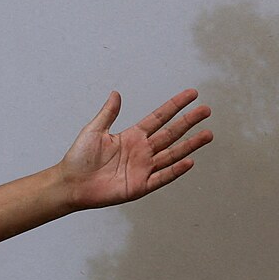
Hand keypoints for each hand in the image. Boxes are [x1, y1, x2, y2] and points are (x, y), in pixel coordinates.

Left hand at [59, 89, 213, 208]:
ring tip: (208, 134)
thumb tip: (116, 93)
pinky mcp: (140, 186)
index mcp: (132, 136)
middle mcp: (141, 151)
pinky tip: (189, 161)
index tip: (192, 94)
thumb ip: (108, 113)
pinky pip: (162, 177)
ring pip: (172, 154)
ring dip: (190, 145)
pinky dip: (175, 170)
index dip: (175, 106)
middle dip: (188, 122)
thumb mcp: (94, 131)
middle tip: (206, 110)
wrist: (70, 184)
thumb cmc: (79, 158)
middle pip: (170, 133)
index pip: (159, 117)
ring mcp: (143, 168)